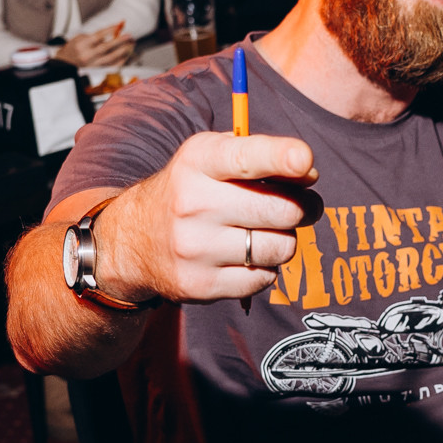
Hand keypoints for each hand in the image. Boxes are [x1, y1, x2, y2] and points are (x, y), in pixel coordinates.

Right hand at [56, 24, 133, 68]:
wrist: (66, 63)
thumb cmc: (74, 48)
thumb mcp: (81, 38)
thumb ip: (96, 35)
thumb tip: (114, 31)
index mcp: (82, 45)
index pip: (98, 36)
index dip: (110, 30)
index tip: (119, 25)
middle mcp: (87, 56)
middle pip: (106, 48)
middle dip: (119, 41)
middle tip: (129, 36)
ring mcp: (92, 65)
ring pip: (111, 58)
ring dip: (123, 51)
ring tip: (130, 44)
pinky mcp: (97, 71)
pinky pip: (112, 66)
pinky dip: (121, 60)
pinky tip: (126, 54)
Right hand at [95, 132, 322, 303]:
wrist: (134, 240)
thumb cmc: (192, 190)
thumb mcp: (212, 157)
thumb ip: (261, 157)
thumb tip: (308, 174)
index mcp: (199, 161)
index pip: (245, 157)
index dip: (280, 157)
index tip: (304, 160)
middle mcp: (193, 203)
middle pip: (281, 209)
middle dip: (302, 207)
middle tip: (297, 206)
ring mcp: (194, 248)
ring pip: (281, 248)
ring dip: (285, 240)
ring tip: (265, 231)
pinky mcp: (200, 285)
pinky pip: (265, 278)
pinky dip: (266, 268)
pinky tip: (246, 256)